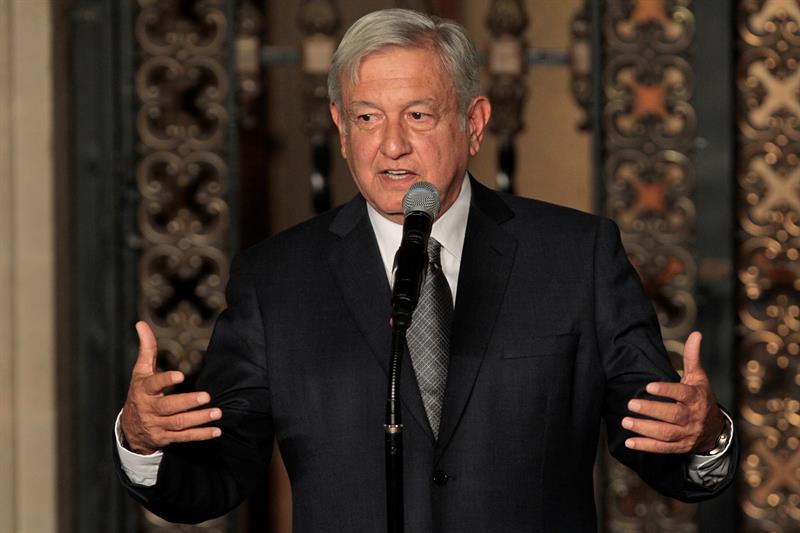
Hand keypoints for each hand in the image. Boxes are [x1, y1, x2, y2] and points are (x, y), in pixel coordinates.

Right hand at [120, 321, 221, 453]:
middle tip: (207, 396)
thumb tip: (140, 323)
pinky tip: (216, 431)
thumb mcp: (140, 372)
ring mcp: (158, 425)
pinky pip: (184, 437)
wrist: (129, 428)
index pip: (153, 384)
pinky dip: (201, 435)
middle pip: (169, 407)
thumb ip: (146, 349)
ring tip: (217, 412)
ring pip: (179, 423)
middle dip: (188, 402)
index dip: (166, 380)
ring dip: (199, 419)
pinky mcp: (166, 438)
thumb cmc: (140, 393)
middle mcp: (150, 409)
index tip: (180, 375)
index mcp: (144, 391)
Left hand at [621, 331, 724, 453]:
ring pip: (665, 433)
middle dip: (651, 410)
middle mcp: (693, 417)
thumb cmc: (701, 398)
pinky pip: (662, 448)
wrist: (715, 430)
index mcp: (696, 398)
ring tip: (626, 421)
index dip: (666, 391)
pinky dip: (646, 446)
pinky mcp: (680, 447)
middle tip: (631, 404)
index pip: (681, 394)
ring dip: (644, 429)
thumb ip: (692, 357)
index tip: (648, 386)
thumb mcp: (698, 377)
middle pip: (672, 415)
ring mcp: (687, 434)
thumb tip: (696, 334)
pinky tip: (630, 442)